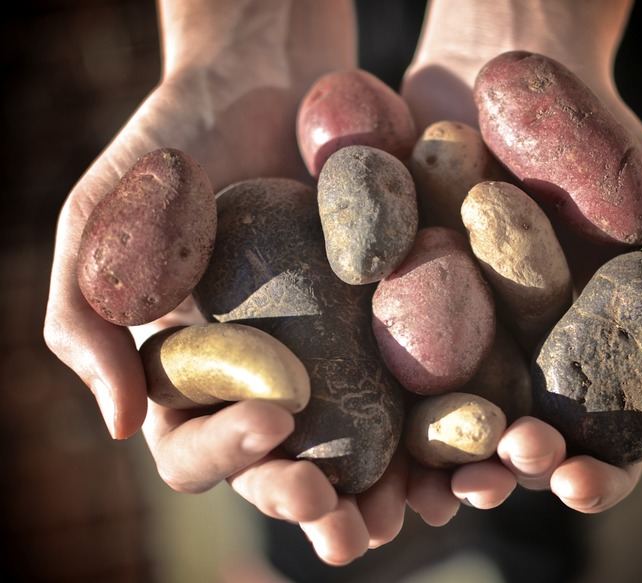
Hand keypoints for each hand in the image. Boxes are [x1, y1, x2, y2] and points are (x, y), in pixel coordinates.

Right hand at [43, 0, 408, 565]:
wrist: (261, 78)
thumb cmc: (168, 150)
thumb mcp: (100, 224)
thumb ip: (85, 319)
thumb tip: (119, 425)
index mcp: (191, 375)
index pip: (196, 447)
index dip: (229, 456)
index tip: (275, 423)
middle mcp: (262, 378)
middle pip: (283, 468)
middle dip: (314, 504)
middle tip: (351, 528)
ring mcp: (329, 354)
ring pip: (357, 446)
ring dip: (386, 491)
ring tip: (415, 513)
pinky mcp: (388, 323)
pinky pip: (414, 382)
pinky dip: (439, 421)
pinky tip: (472, 446)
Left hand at [400, 0, 641, 516]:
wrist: (512, 70)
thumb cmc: (607, 155)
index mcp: (576, 361)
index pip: (590, 443)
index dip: (592, 477)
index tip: (579, 483)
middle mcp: (511, 358)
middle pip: (508, 441)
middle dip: (507, 471)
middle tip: (503, 473)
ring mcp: (445, 331)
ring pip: (437, 418)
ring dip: (437, 463)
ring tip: (438, 485)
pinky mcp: (386, 296)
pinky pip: (376, 357)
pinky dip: (376, 402)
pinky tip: (373, 440)